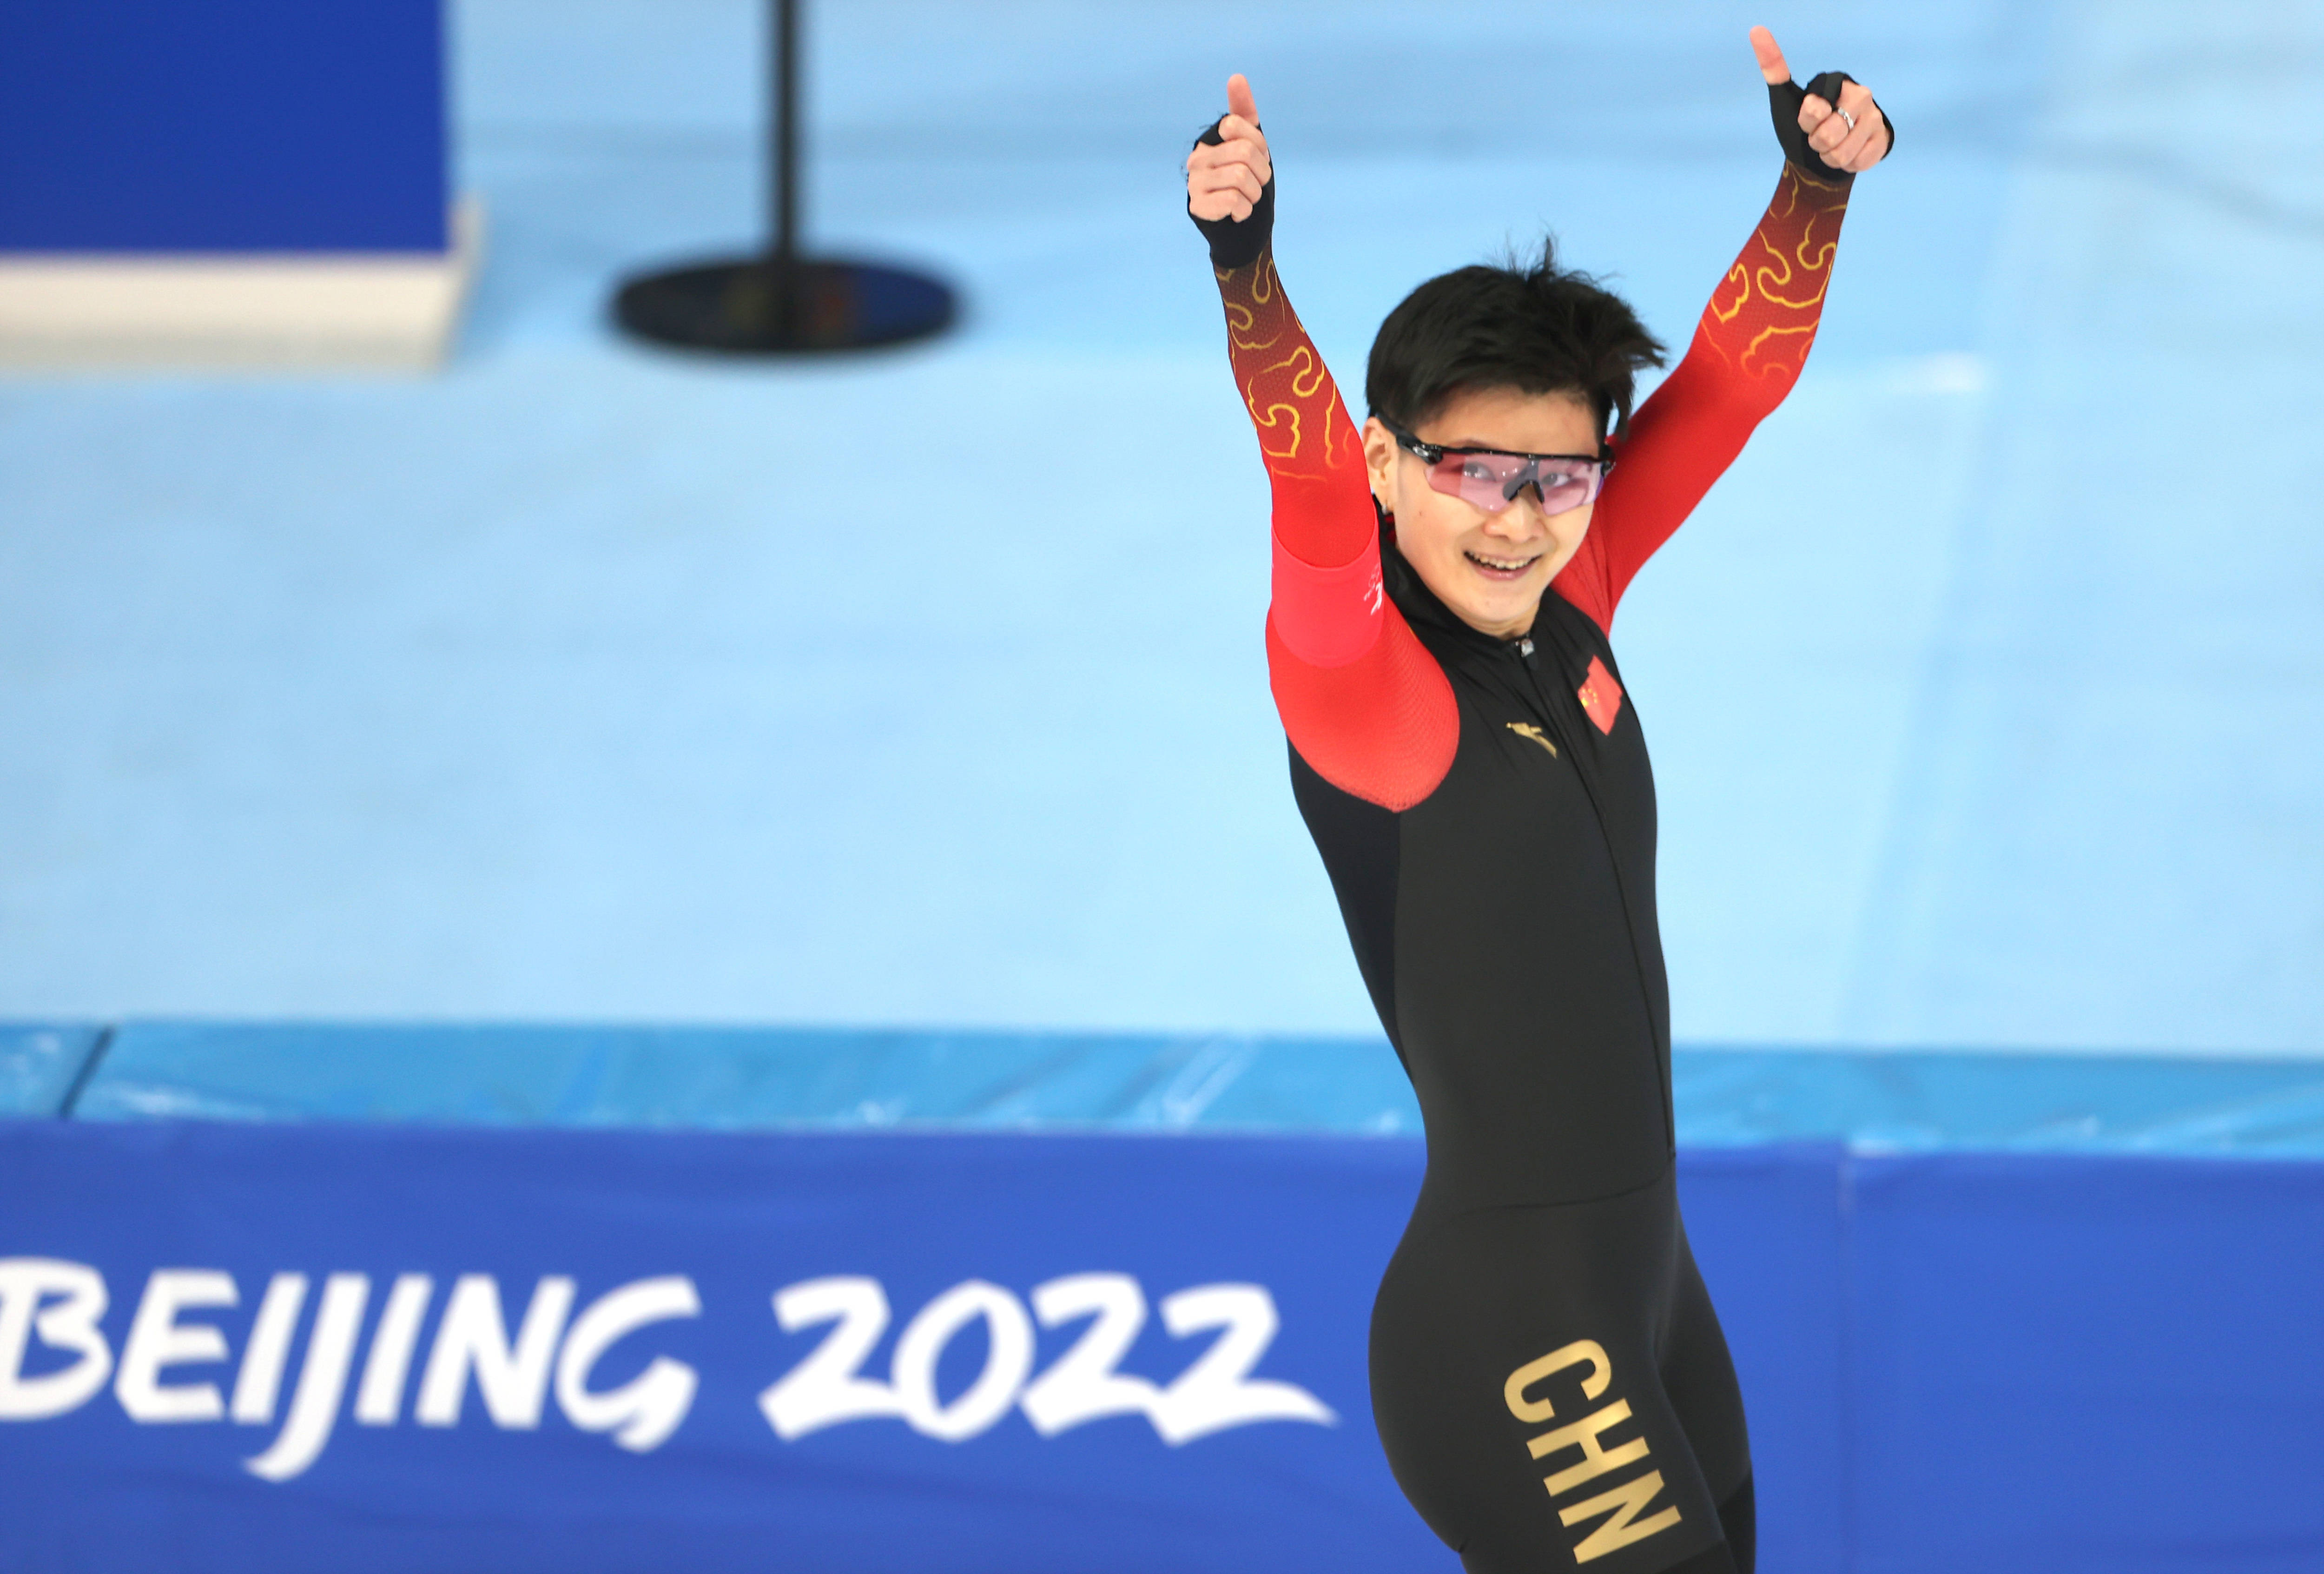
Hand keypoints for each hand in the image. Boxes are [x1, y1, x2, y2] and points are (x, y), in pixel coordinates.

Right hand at [1187, 74, 1272, 221]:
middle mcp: (1197, 159)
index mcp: (1210, 140)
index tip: (1257, 160)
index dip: (1259, 146)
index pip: (1237, 125)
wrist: (1244, 230)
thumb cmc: (1249, 185)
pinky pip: (1233, 201)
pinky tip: (1237, 213)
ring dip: (1254, 194)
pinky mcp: (1197, 207)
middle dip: (1261, 173)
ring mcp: (1195, 183)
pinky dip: (1244, 210)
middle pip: (1244, 152)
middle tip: (1255, 186)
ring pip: (1240, 177)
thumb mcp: (1253, 147)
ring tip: (1246, 200)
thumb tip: (1236, 77)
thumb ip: (1245, 114)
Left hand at [1751, 25, 1889, 173]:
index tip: (1807, 120)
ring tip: (1832, 147)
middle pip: (1829, 136)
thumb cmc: (1803, 124)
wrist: (1824, 153)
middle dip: (1817, 144)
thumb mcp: (1784, 98)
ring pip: (1842, 154)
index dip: (1806, 124)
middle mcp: (1861, 95)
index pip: (1813, 111)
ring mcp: (1875, 118)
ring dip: (1830, 157)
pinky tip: (1847, 153)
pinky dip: (1846, 164)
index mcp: (1838, 83)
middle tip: (1819, 138)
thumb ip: (1774, 68)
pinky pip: (1857, 163)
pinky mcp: (1883, 140)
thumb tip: (1756, 30)